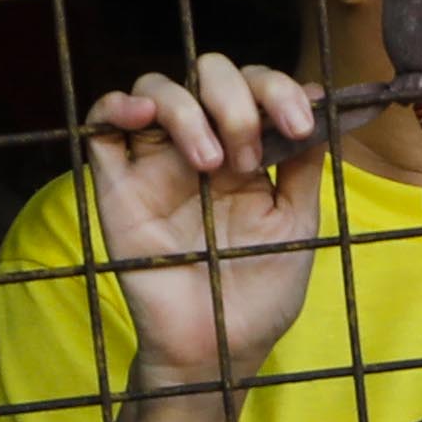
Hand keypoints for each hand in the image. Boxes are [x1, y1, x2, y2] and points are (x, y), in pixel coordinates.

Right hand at [80, 51, 329, 386]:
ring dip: (189, 108)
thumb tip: (320, 100)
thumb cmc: (258, 293)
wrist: (217, 348)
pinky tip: (142, 117)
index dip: (277, 89)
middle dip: (235, 99)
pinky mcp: (117, 185)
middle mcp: (201, 146)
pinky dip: (118, 104)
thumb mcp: (296, 223)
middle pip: (207, 73)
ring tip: (209, 162)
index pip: (255, 87)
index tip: (300, 124)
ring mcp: (156, 163)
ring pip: (158, 88)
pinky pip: (101, 125)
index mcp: (247, 152)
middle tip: (248, 155)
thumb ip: (305, 163)